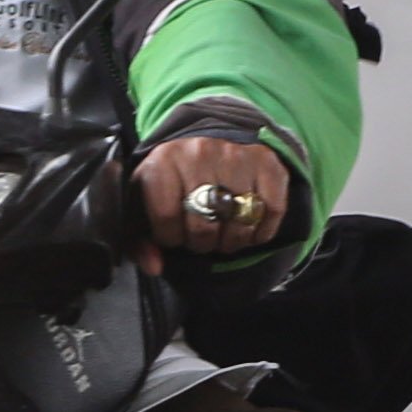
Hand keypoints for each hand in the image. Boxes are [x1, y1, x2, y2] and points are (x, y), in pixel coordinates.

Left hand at [133, 135, 288, 271]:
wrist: (206, 144)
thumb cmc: (173, 183)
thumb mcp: (144, 204)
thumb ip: (139, 241)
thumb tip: (155, 267)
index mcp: (162, 162)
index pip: (167, 218)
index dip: (171, 238)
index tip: (175, 235)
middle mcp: (199, 154)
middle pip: (203, 225)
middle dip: (201, 243)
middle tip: (202, 238)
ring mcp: (235, 155)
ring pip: (239, 223)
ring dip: (232, 241)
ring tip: (224, 236)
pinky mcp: (265, 162)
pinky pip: (271, 210)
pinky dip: (262, 231)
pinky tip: (249, 230)